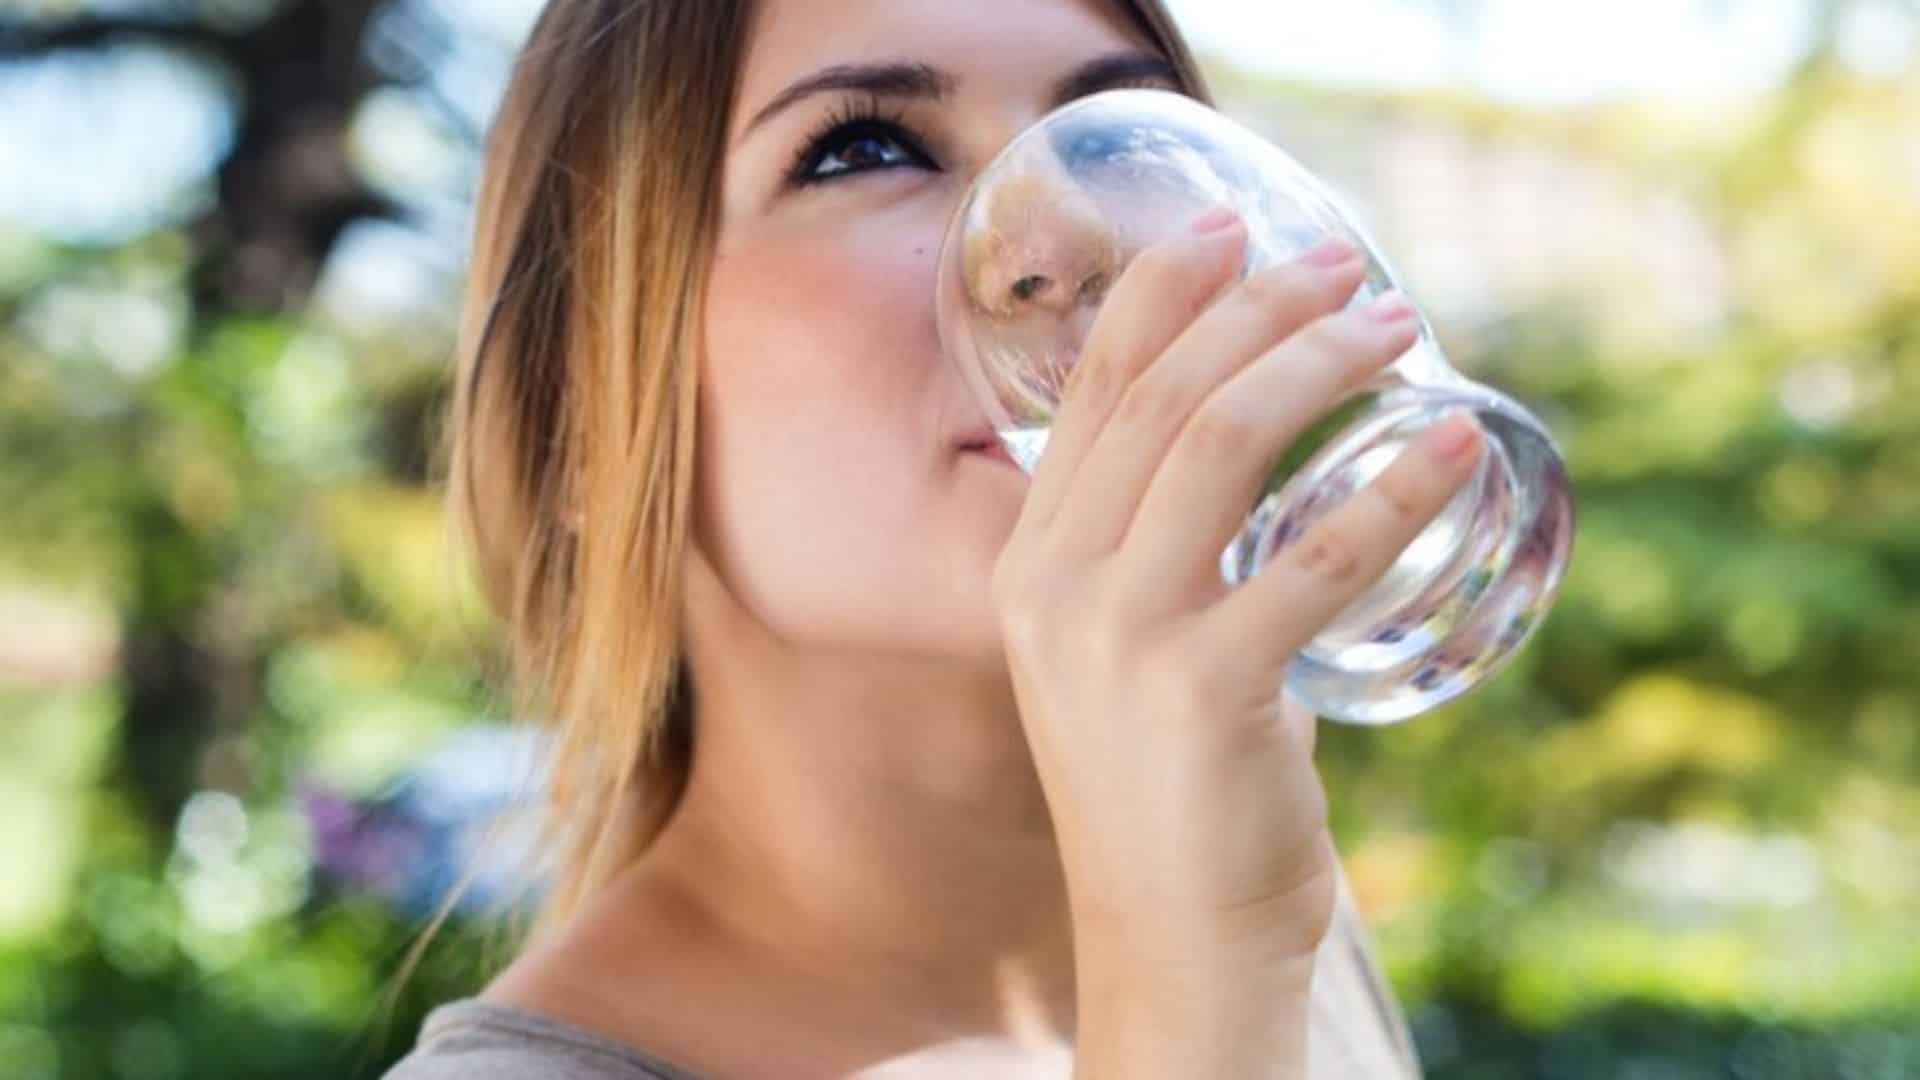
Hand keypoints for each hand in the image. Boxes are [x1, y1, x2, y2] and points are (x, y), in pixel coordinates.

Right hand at [991, 209, 1481, 967]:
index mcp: (1028, 563)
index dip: (1164, 292)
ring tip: (1398, 327)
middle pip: (1161, 397)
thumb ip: (1154, 553)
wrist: (1172, 938)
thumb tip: (1260, 447)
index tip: (1236, 229)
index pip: (1091, 391)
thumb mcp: (1123, 650)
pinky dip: (1395, 488)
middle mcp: (1055, 586)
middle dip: (1261, 312)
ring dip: (1319, 365)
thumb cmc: (1170, 784)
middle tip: (1349, 268)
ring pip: (1220, 444)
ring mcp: (1121, 637)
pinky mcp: (1206, 692)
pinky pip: (1315, 557)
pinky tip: (1455, 448)